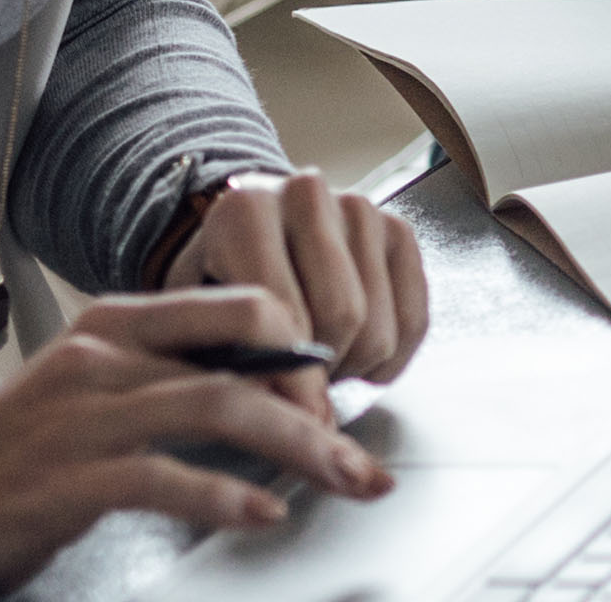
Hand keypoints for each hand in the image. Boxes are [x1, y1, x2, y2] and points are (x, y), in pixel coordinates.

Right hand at [0, 287, 392, 590]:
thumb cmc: (33, 445)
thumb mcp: (105, 386)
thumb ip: (181, 372)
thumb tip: (283, 385)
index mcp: (121, 321)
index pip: (241, 302)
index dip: (303, 345)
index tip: (335, 392)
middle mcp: (105, 358)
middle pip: (244, 357)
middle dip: (317, 403)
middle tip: (357, 451)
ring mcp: (84, 417)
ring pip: (219, 408)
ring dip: (297, 446)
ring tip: (339, 476)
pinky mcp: (67, 481)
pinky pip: (164, 478)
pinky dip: (223, 495)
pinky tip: (262, 512)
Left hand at [162, 170, 429, 394]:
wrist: (244, 238)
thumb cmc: (215, 286)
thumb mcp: (196, 316)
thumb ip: (224, 355)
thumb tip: (279, 408)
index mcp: (246, 209)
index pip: (285, 312)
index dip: (288, 378)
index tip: (285, 418)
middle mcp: (308, 194)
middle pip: (344, 316)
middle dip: (325, 372)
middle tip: (298, 393)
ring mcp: (361, 207)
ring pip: (380, 325)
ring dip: (353, 367)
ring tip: (319, 370)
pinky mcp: (398, 229)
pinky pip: (414, 318)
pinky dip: (390, 359)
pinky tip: (357, 361)